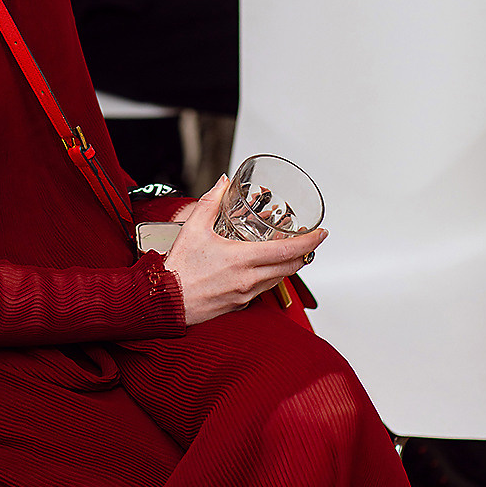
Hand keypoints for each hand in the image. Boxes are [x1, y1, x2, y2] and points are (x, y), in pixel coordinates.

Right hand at [164, 177, 326, 325]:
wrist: (165, 301)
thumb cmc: (178, 268)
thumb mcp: (194, 227)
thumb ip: (211, 201)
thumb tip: (224, 182)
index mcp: (241, 260)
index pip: (287, 252)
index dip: (309, 242)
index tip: (320, 233)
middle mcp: (249, 280)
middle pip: (290, 268)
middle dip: (305, 253)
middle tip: (310, 240)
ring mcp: (246, 295)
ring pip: (278, 279)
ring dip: (288, 264)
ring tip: (288, 249)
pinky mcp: (239, 305)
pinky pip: (263, 289)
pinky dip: (271, 275)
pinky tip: (263, 265)